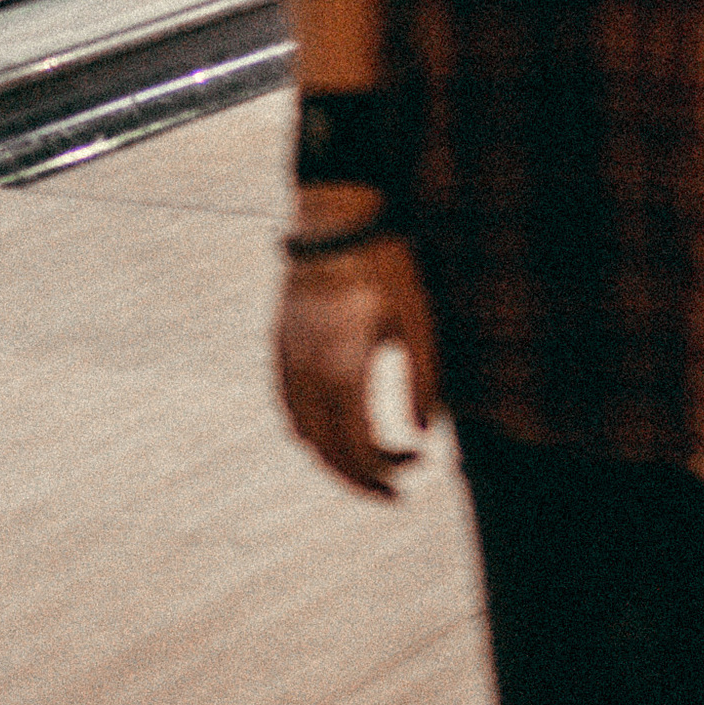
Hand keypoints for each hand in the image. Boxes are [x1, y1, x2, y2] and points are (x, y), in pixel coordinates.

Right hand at [275, 228, 442, 499]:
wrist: (337, 216)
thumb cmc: (386, 265)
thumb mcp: (418, 320)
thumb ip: (423, 382)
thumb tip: (424, 436)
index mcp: (341, 369)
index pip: (357, 449)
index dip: (387, 471)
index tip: (419, 466)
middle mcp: (306, 373)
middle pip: (326, 452)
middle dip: (361, 477)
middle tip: (396, 488)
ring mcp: (287, 359)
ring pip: (303, 432)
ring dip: (335, 455)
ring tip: (372, 459)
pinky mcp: (280, 345)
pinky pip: (289, 405)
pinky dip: (313, 428)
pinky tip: (339, 424)